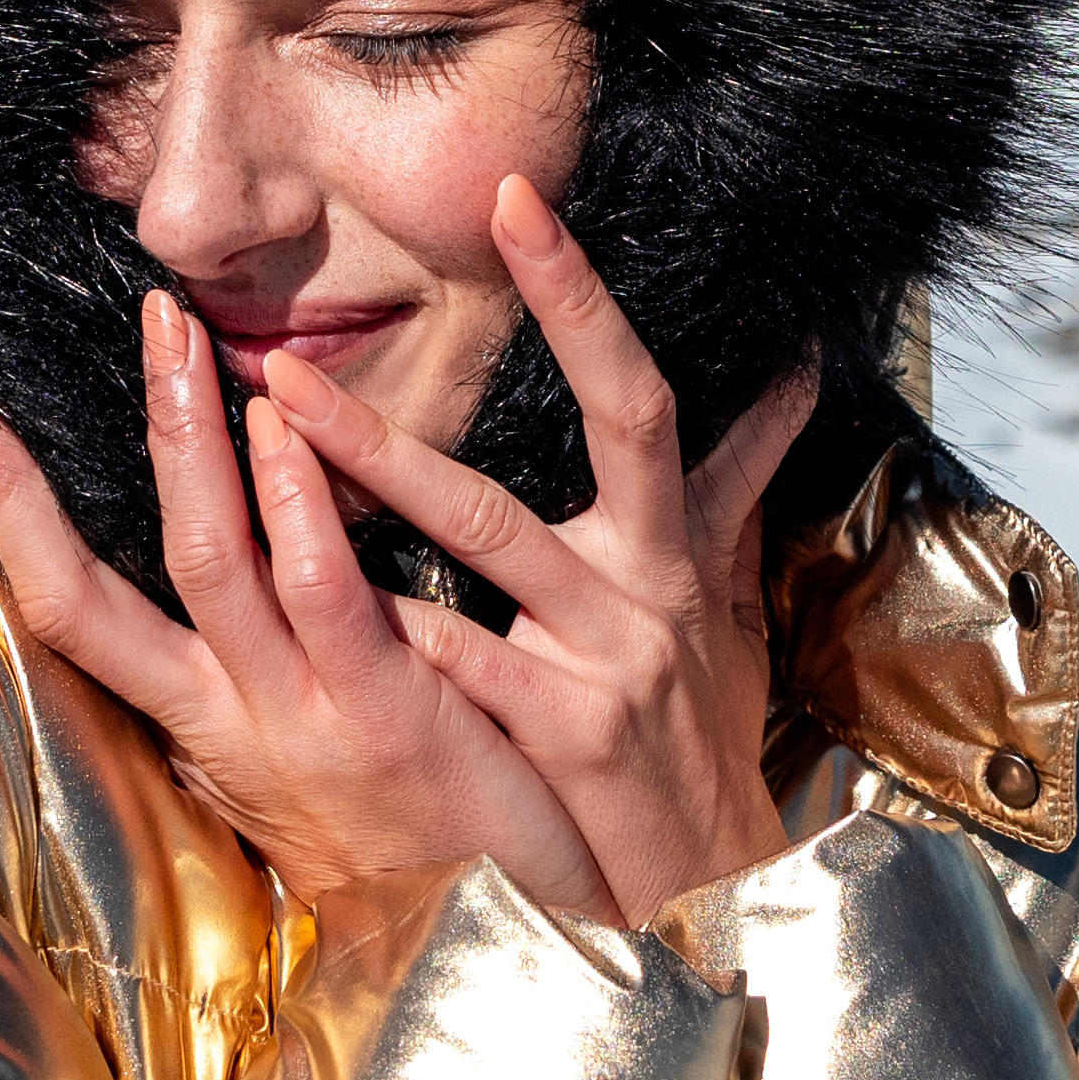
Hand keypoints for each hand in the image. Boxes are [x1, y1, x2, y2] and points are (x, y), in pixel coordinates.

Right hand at [0, 301, 607, 927]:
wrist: (514, 946)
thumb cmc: (419, 837)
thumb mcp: (304, 758)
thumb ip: (258, 670)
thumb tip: (215, 575)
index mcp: (196, 724)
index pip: (63, 602)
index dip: (1, 500)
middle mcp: (225, 723)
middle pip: (94, 583)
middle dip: (59, 456)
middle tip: (66, 333)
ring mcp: (298, 721)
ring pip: (208, 568)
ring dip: (188, 444)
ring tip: (177, 335)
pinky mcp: (386, 720)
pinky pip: (323, 598)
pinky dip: (295, 511)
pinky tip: (285, 430)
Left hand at [241, 178, 819, 922]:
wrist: (715, 880)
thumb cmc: (701, 730)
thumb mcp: (728, 599)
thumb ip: (737, 481)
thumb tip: (795, 374)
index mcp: (672, 540)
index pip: (639, 389)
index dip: (584, 294)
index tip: (519, 199)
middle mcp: (649, 580)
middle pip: (592, 429)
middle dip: (516, 333)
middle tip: (414, 245)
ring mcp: (609, 653)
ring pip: (493, 533)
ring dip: (385, 464)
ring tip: (282, 410)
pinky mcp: (567, 733)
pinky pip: (466, 660)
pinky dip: (400, 623)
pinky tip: (316, 588)